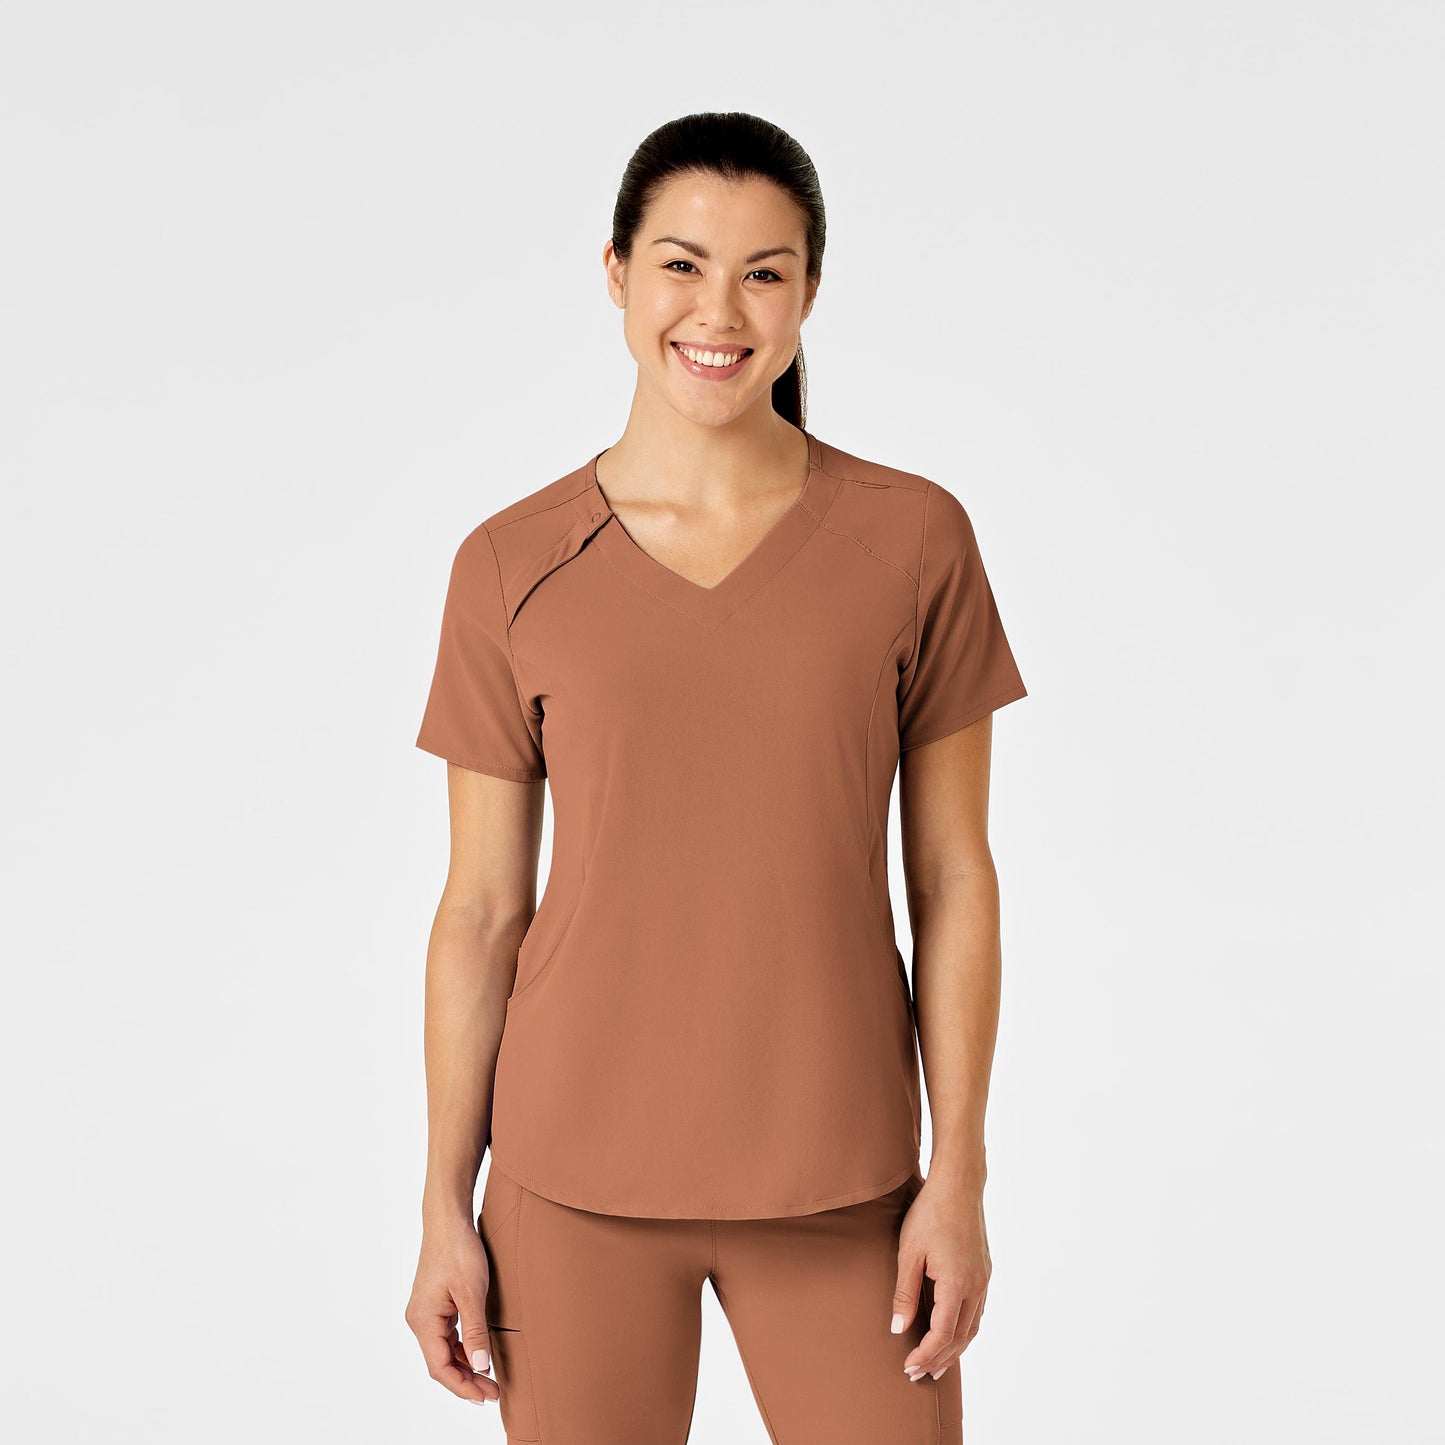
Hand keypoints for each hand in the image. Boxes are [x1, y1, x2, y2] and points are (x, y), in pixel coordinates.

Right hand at [404, 1215, 498, 1405]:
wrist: (448, 1220)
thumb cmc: (459, 1250)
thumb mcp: (472, 1291)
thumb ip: (476, 1330)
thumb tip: (481, 1365)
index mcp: (423, 1320)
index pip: (439, 1367)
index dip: (462, 1386)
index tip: (484, 1397)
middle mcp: (420, 1320)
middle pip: (441, 1363)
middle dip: (467, 1380)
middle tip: (493, 1393)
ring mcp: (426, 1313)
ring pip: (444, 1351)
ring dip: (466, 1366)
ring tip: (490, 1380)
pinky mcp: (435, 1305)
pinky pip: (447, 1336)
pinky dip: (462, 1349)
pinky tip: (479, 1355)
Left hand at [890, 1173, 990, 1381]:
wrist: (958, 1185)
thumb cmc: (929, 1214)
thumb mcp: (908, 1252)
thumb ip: (904, 1293)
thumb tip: (898, 1329)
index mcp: (957, 1283)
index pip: (942, 1333)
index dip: (925, 1354)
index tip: (909, 1367)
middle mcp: (976, 1286)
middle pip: (961, 1336)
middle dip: (940, 1358)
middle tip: (919, 1375)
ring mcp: (984, 1279)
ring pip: (973, 1327)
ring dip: (955, 1349)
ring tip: (937, 1365)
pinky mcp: (985, 1271)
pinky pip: (977, 1311)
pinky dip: (965, 1330)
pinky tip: (953, 1334)